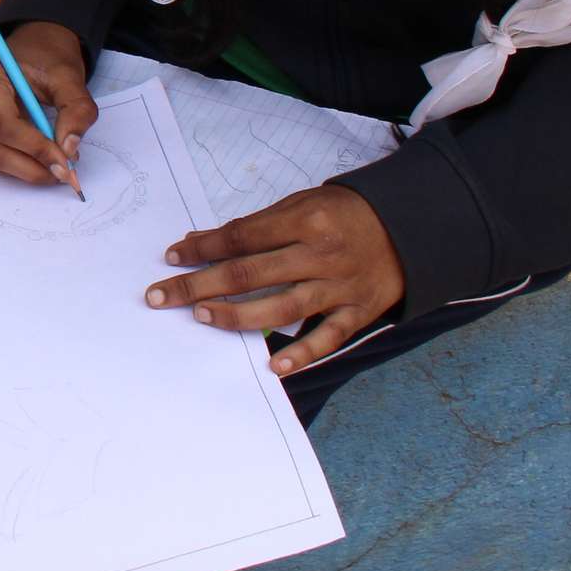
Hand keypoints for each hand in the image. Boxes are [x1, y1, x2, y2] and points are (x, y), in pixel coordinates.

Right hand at [0, 21, 96, 189]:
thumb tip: (69, 150)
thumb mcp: (70, 77)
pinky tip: (42, 159)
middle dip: (32, 168)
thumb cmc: (47, 56)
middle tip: (65, 174)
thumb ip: (76, 111)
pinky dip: (19, 163)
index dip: (36, 150)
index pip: (5, 126)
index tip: (66, 165)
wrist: (33, 45)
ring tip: (57, 167)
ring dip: (27, 170)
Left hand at [146, 186, 405, 373]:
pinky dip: (303, 354)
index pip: (240, 237)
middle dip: (199, 286)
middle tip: (161, 296)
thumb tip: (200, 241)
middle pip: (249, 273)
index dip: (202, 248)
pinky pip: (328, 337)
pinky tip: (275, 366)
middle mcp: (320, 255)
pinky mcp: (358, 312)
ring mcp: (339, 286)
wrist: (409, 227)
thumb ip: (254, 226)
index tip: (171, 257)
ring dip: (238, 315)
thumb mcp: (300, 205)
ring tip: (202, 317)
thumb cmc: (343, 214)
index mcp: (304, 221)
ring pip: (282, 307)